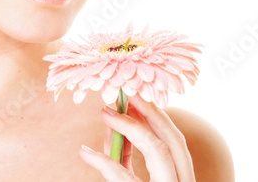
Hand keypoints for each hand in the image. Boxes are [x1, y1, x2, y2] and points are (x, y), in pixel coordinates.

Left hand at [79, 93, 195, 181]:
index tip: (134, 96)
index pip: (175, 142)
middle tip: (125, 93)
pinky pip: (128, 179)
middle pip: (174, 141)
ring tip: (107, 113)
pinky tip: (87, 153)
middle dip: (150, 113)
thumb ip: (126, 160)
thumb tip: (110, 130)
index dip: (156, 116)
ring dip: (132, 128)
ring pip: (161, 153)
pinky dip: (107, 163)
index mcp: (179, 180)